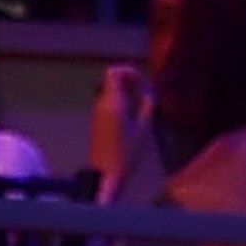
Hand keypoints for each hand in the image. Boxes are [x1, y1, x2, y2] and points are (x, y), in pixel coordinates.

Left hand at [91, 59, 151, 194]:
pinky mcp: (96, 123)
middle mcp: (101, 105)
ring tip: (139, 107)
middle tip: (143, 94)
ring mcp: (96, 114)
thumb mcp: (143, 129)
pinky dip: (119, 104)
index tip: (141, 82)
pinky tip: (130, 118)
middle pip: (111, 81)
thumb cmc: (126, 153)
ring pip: (110, 93)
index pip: (113, 72)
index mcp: (112, 103)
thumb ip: (147, 106)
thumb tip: (149, 93)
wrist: (105, 174)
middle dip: (128, 83)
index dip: (128, 71)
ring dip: (125, 94)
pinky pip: (107, 104)